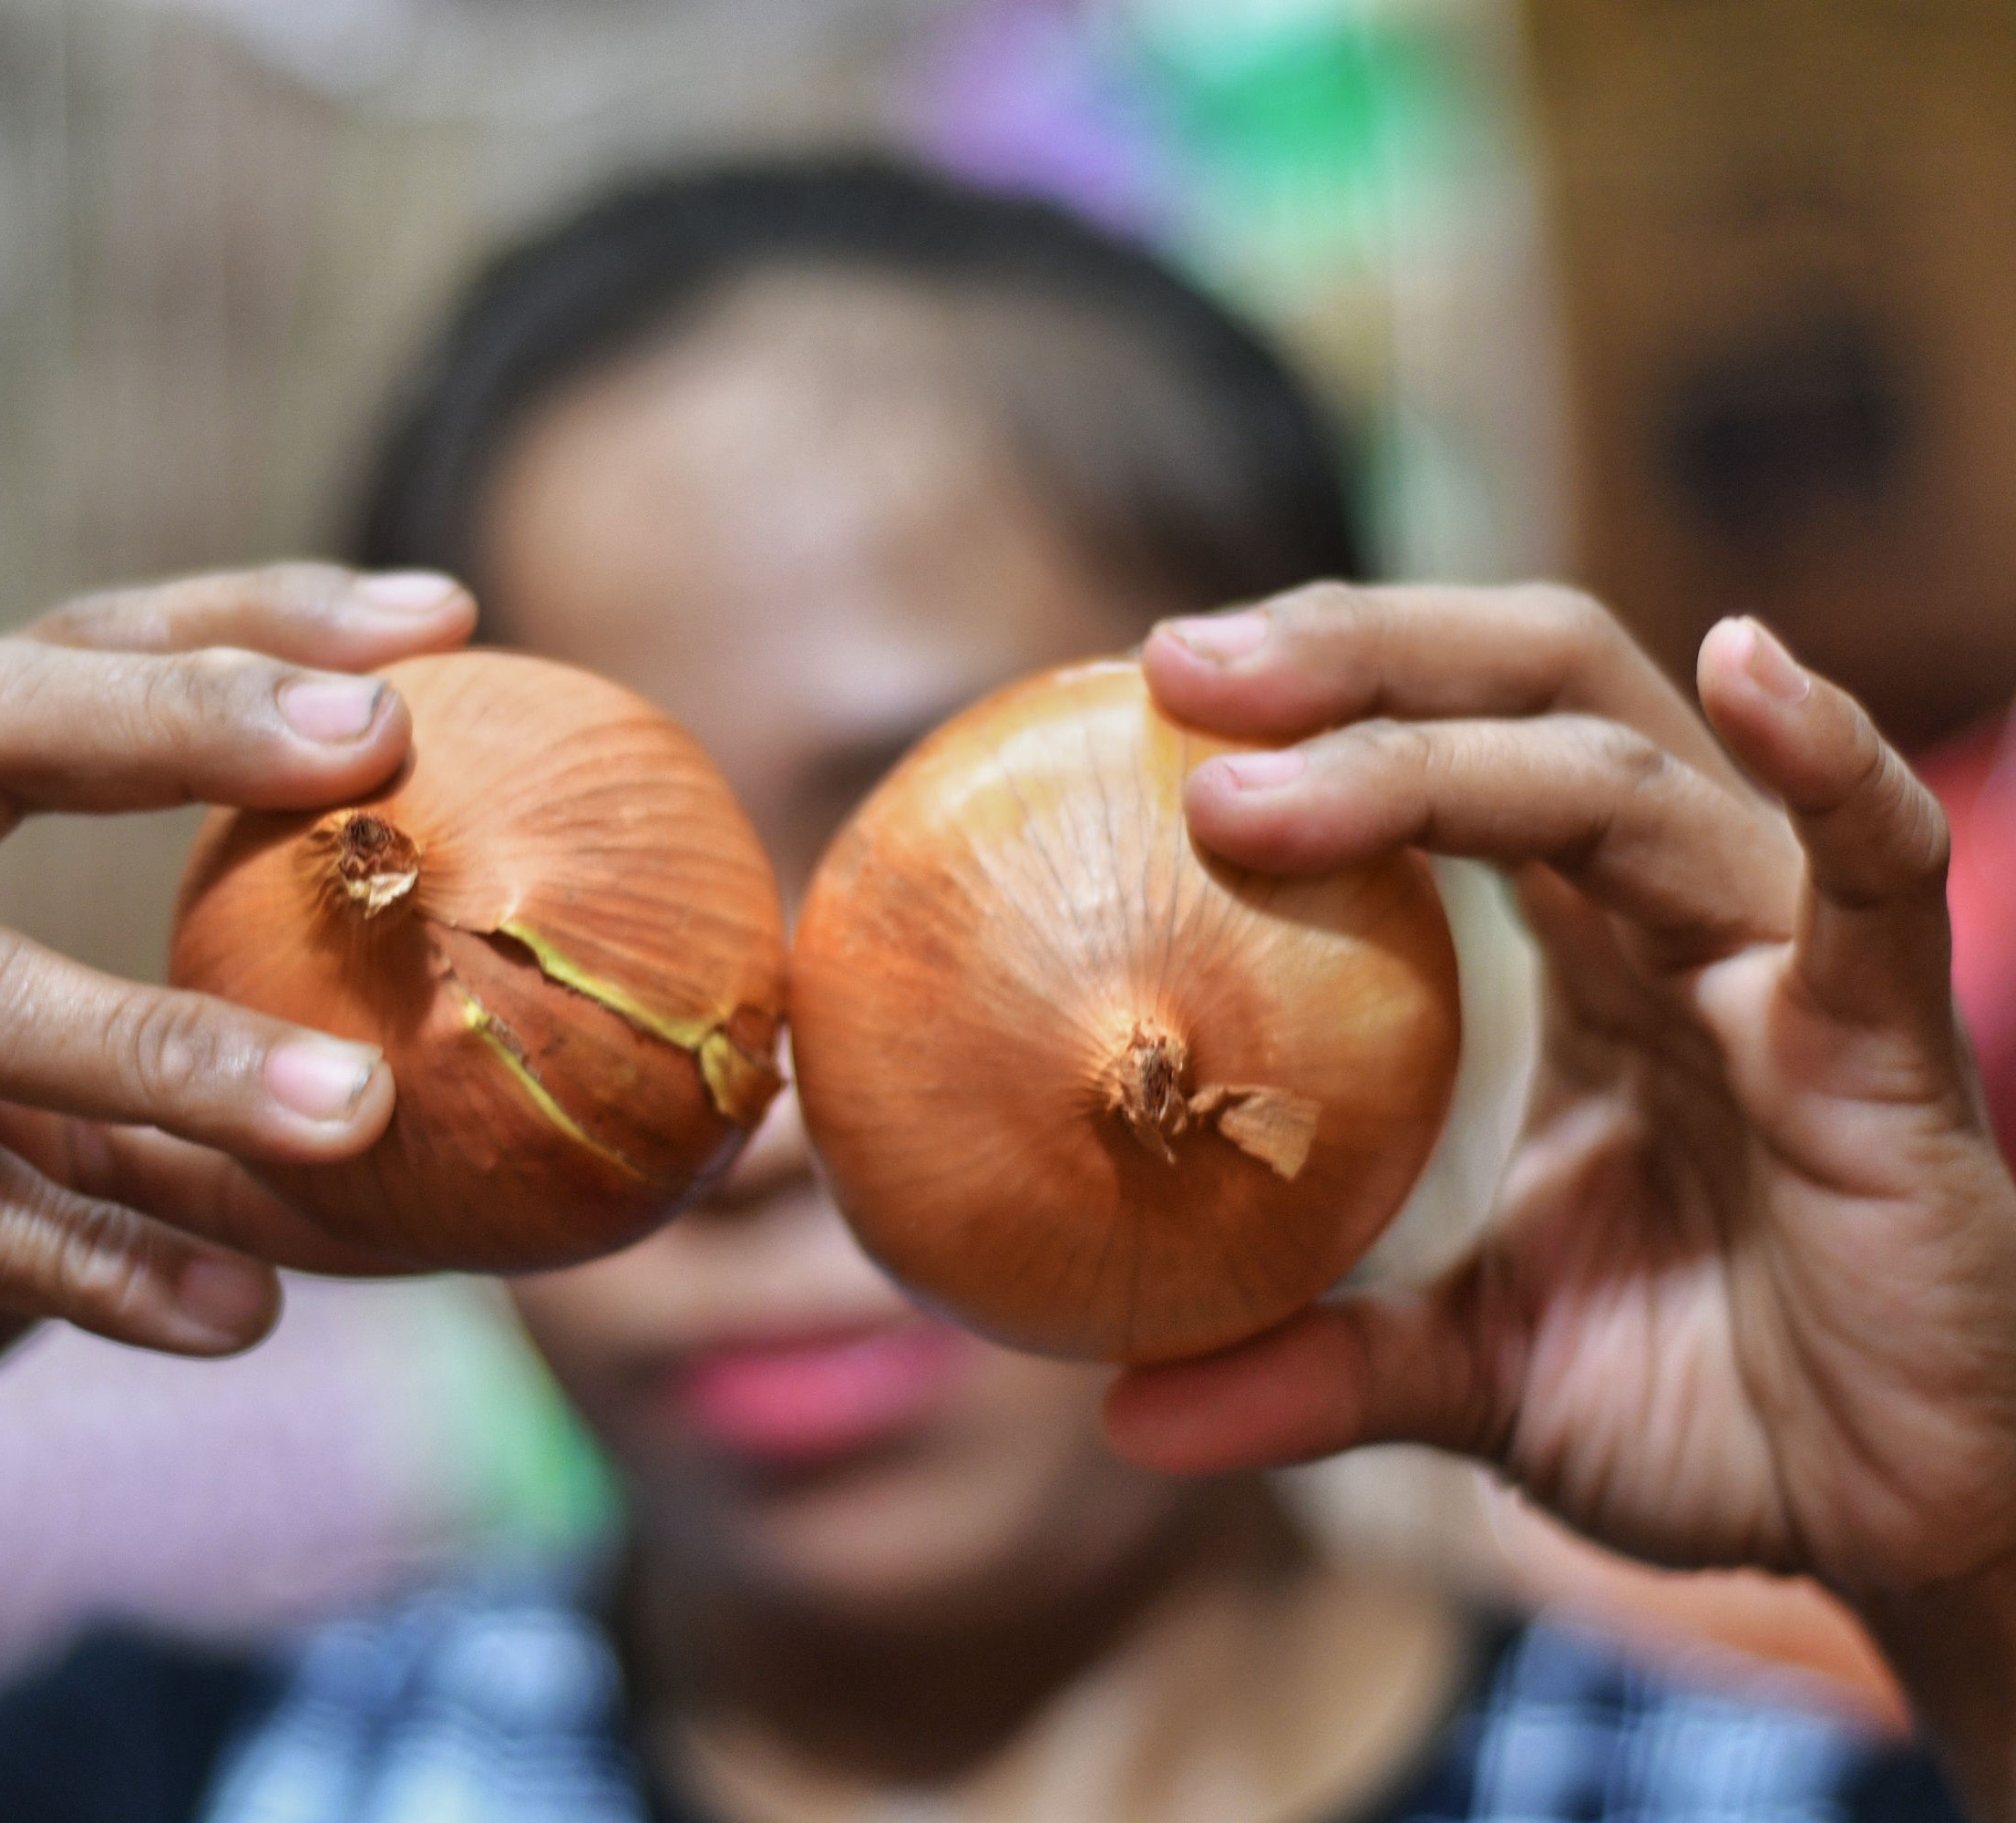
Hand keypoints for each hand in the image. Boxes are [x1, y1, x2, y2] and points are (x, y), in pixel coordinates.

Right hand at [0, 565, 469, 1568]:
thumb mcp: (47, 1072)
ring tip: (361, 1114)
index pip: (55, 652)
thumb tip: (470, 952)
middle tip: (380, 742)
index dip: (243, 618)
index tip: (438, 617)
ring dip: (178, 1053)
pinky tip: (240, 1312)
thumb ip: (192, 994)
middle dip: (187, 718)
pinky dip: (104, 1261)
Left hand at [1109, 583, 2015, 1611]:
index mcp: (1590, 949)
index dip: (1311, 696)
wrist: (1898, 1518)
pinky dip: (1830, 759)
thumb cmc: (1704, 1408)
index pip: (1444, 744)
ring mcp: (1785, 956)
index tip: (1140, 693)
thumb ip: (1317, 1362)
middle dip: (1351, 655)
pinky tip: (1754, 662)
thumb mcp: (1475, 1369)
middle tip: (1173, 664)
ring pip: (1616, 773)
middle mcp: (1678, 912)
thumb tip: (1128, 1411)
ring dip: (1424, 752)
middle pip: (1526, 690)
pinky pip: (1878, 869)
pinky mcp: (1889, 1037)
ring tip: (1245, 780)